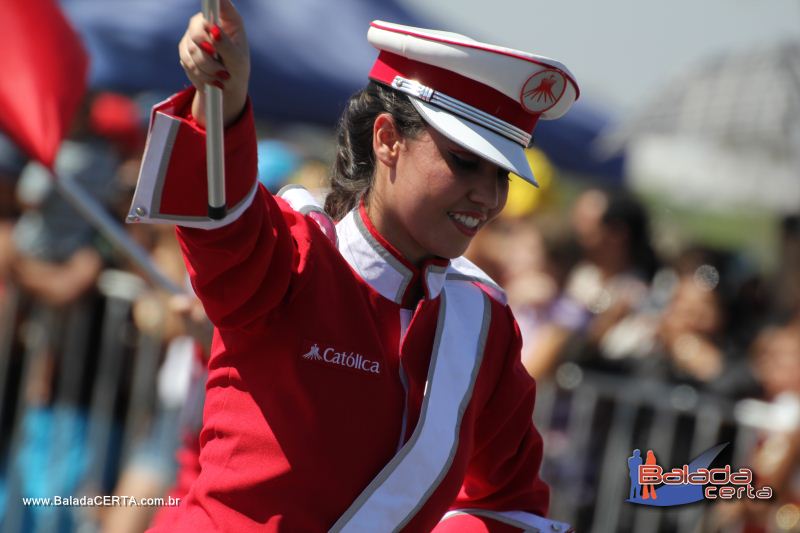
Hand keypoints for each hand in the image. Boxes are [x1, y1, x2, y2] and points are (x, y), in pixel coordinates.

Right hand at [178, 0, 249, 126]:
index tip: (211, 9)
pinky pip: (186, 60)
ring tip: (219, 76)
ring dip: (206, 69)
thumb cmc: (237, 70)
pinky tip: (209, 77)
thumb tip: (213, 30)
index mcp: (229, 19)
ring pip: (192, 49)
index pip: (218, 1)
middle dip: (208, 56)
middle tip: (222, 71)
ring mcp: (195, 32)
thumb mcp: (237, 60)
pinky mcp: (185, 47)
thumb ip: (226, 45)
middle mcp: (209, 21)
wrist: (226, 87)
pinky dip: (198, 73)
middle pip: (197, 31)